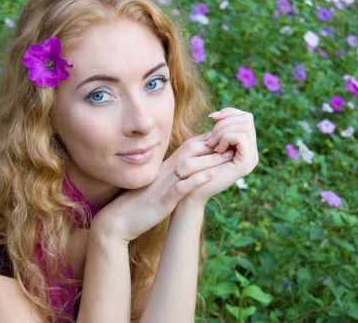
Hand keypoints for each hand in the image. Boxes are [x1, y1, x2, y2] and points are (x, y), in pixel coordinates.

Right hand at [92, 134, 233, 241]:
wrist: (120, 219)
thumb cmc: (142, 201)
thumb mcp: (161, 182)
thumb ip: (175, 173)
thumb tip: (193, 168)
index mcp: (168, 166)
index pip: (192, 147)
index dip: (211, 140)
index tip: (229, 138)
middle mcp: (167, 170)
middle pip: (193, 150)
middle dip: (216, 144)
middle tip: (237, 141)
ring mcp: (165, 184)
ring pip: (190, 166)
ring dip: (211, 159)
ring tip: (231, 155)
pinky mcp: (163, 199)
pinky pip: (180, 187)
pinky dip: (195, 180)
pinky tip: (210, 176)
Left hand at [183, 107, 258, 204]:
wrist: (192, 186)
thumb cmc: (197, 164)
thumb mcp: (209, 141)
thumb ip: (219, 129)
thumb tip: (221, 113)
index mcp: (245, 145)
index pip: (245, 117)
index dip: (229, 112)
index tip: (211, 118)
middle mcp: (252, 151)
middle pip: (247, 119)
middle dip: (225, 122)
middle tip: (210, 137)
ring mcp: (251, 158)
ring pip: (245, 126)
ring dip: (223, 131)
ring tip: (211, 144)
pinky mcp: (245, 164)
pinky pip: (241, 138)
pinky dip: (226, 138)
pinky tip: (216, 149)